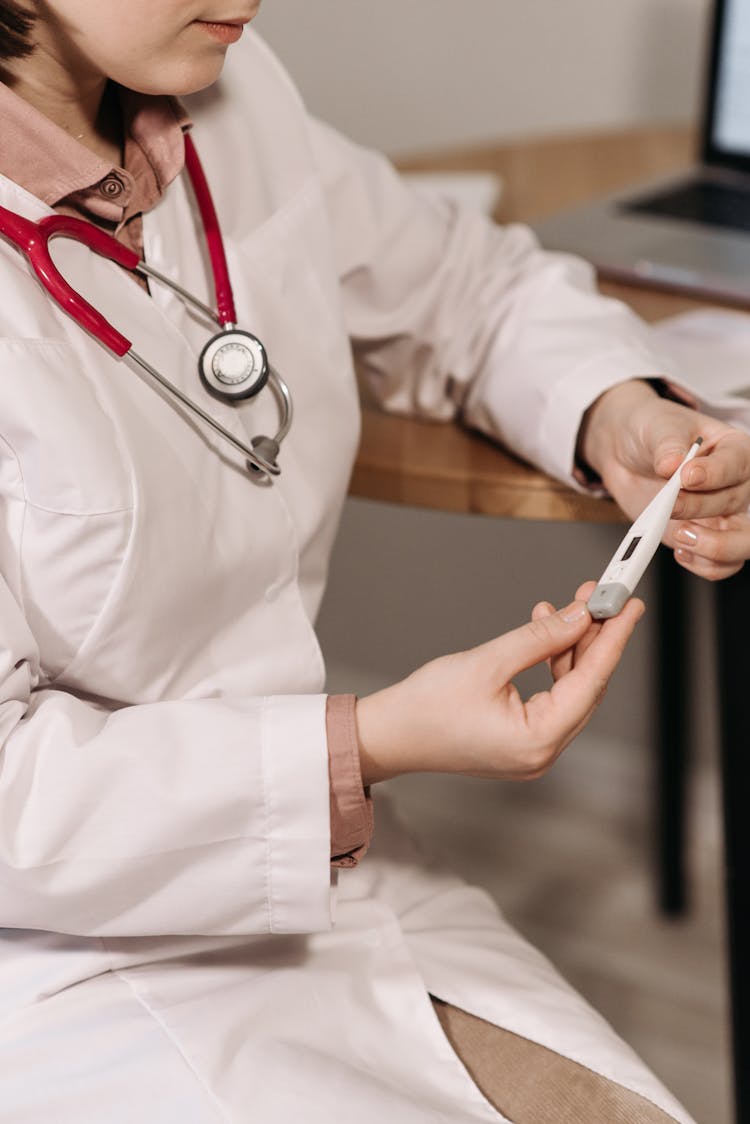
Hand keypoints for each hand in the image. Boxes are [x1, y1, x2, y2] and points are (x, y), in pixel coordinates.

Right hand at [355, 584, 643, 785]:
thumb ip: (539, 638)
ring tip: (569, 607)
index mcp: (537, 741)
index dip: (613, 639)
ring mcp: (532, 750)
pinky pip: (551, 699)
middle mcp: (542, 752)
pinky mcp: (521, 741)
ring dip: (571, 648)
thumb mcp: (486, 662)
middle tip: (601, 597)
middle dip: (593, 638)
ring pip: (570, 690)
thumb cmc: (425, 707)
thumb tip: (580, 617)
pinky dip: (552, 665)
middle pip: (585, 687)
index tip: (629, 606)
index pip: (590, 682)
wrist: (388, 735)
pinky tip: (548, 633)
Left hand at [579, 379, 749, 578]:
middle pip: (736, 504)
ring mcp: (721, 515)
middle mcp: (735, 484)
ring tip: (680, 535)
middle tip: (669, 504)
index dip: (714, 474)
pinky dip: (701, 563)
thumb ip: (668, 446)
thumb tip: (672, 466)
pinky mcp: (702, 538)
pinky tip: (680, 549)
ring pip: (742, 543)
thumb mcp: (658, 427)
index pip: (737, 465)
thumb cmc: (650, 432)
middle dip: (698, 507)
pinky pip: (718, 564)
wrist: (625, 453)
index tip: (686, 477)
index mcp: (733, 449)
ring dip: (712, 546)